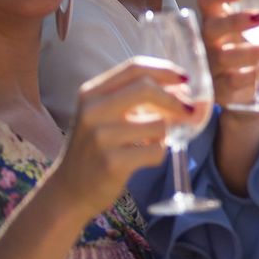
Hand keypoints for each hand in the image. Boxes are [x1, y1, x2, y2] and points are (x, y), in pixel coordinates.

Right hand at [50, 57, 191, 216]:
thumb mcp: (103, 116)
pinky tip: (143, 159)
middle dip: (175, 99)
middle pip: (147, 88)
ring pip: (158, 124)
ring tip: (151, 142)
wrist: (69, 190)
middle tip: (189, 110)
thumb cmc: (95, 150)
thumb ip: (133, 99)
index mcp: (91, 93)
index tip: (185, 79)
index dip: (165, 71)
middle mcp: (93, 110)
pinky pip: (156, 151)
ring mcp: (101, 136)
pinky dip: (158, 155)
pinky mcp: (112, 162)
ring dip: (165, 134)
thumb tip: (182, 89)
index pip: (135, 68)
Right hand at [195, 0, 258, 108]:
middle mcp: (209, 41)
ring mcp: (212, 65)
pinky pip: (235, 80)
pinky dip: (256, 74)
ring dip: (255, 51)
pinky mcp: (221, 88)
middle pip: (212, 27)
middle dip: (235, 21)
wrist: (244, 89)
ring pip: (226, 57)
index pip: (206, 0)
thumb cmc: (251, 48)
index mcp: (216, 19)